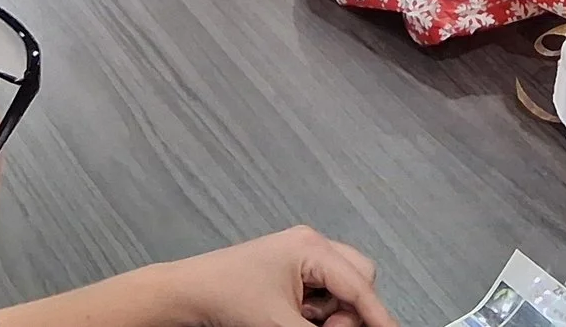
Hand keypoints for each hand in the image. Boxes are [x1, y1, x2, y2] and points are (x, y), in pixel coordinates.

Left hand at [156, 226, 397, 326]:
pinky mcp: (289, 273)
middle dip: (352, 311)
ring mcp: (299, 258)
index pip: (359, 285)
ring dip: (333, 315)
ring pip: (342, 289)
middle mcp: (310, 246)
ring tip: (304, 325)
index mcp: (311, 248)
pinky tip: (297, 320)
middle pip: (358, 278)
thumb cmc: (227, 299)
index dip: (379, 315)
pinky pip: (322, 294)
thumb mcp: (280, 324)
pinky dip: (318, 313)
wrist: (185, 296)